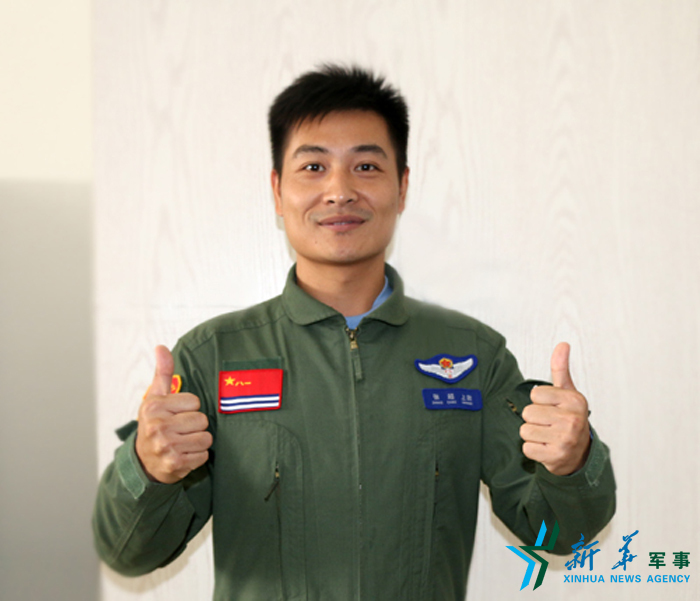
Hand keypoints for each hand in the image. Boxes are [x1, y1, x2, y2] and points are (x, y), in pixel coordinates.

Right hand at [135, 345, 212, 483]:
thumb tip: (161, 347)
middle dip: (195, 426)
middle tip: (180, 430)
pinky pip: (203, 455)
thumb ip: (163, 372)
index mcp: (154, 408)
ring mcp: (166, 447)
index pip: (194, 402)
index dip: (189, 408)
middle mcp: (158, 427)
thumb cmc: (154, 424)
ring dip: (198, 441)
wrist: (143, 461)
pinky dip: (197, 456)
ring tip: (182, 442)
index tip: (176, 415)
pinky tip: (183, 454)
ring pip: (206, 438)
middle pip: (202, 420)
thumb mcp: (155, 397)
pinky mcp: (175, 464)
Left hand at [520, 342, 590, 475]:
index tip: (553, 408)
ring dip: (532, 435)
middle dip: (534, 419)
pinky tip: (547, 448)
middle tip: (550, 424)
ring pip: (525, 431)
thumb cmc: (569, 418)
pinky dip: (533, 450)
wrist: (580, 454)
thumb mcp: (567, 392)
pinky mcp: (556, 457)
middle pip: (528, 412)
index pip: (534, 394)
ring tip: (548, 436)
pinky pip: (527, 448)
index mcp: (574, 400)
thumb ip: (561, 368)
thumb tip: (562, 344)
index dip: (539, 401)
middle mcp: (572, 419)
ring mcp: (565, 440)